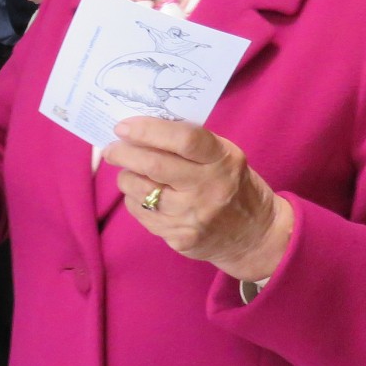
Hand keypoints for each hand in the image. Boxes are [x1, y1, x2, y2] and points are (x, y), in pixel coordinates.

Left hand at [104, 117, 292, 282]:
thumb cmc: (233, 185)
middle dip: (124, 153)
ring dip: (126, 177)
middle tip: (111, 148)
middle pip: (154, 165)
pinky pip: (142, 214)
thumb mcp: (225, 156)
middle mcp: (208, 189)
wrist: (254, 235)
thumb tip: (142, 128)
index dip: (148, 130)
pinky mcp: (179, 238)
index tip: (123, 126)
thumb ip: (190, 143)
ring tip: (128, 171)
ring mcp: (192, 217)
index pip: (184, 139)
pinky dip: (135, 199)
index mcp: (222, 160)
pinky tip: (143, 194)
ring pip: (140, 191)